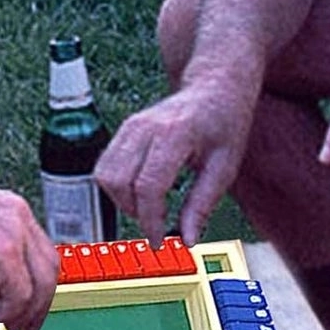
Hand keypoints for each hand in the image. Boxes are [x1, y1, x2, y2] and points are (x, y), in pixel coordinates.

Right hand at [0, 191, 57, 329]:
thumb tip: (8, 296)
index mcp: (12, 210)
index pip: (42, 253)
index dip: (41, 287)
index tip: (33, 310)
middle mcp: (17, 217)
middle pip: (49, 269)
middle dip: (40, 306)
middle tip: (26, 327)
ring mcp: (12, 233)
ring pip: (39, 285)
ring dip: (24, 313)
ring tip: (4, 323)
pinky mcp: (1, 253)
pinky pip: (20, 295)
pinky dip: (8, 312)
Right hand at [95, 82, 255, 247]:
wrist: (215, 88)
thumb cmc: (224, 125)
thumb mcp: (224, 168)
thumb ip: (202, 204)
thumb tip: (187, 240)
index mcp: (176, 134)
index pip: (149, 186)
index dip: (150, 220)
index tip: (159, 241)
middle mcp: (146, 127)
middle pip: (120, 181)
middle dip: (134, 212)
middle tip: (156, 225)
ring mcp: (130, 126)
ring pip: (105, 174)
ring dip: (121, 201)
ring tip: (148, 209)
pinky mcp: (124, 129)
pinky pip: (105, 165)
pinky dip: (117, 187)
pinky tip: (140, 193)